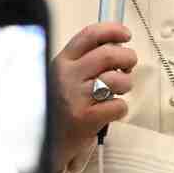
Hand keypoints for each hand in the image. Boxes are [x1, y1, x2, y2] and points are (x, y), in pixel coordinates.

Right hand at [51, 23, 137, 166]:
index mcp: (62, 61)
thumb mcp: (62, 76)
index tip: (125, 34)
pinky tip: (110, 110)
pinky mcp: (85, 118)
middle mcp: (67, 76)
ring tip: (118, 91)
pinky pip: (119, 106)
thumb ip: (83, 60)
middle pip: (109, 54)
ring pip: (118, 80)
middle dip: (128, 58)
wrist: (44, 142)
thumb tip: (116, 45)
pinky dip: (120, 108)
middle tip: (129, 66)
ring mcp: (76, 97)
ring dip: (126, 84)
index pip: (90, 35)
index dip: (112, 30)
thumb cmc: (58, 106)